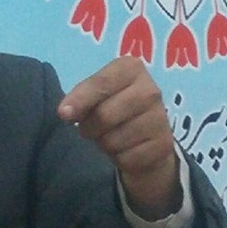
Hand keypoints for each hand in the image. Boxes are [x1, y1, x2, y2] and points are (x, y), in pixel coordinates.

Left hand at [58, 56, 179, 219]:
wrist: (147, 135)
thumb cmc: (113, 106)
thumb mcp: (96, 95)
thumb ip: (79, 98)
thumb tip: (65, 112)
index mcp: (131, 68)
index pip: (100, 83)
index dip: (80, 100)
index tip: (63, 114)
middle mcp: (150, 90)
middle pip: (104, 115)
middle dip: (89, 127)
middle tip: (91, 128)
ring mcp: (160, 118)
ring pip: (113, 140)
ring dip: (104, 144)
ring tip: (111, 136)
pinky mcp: (163, 145)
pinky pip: (126, 158)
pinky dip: (118, 158)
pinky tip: (126, 149)